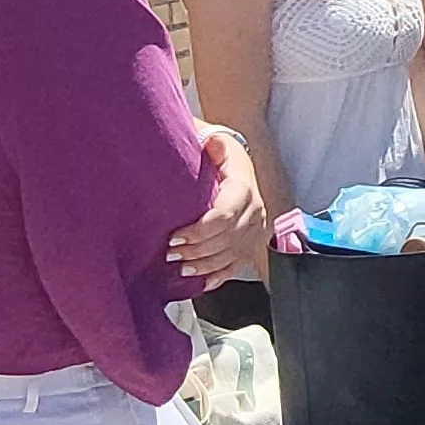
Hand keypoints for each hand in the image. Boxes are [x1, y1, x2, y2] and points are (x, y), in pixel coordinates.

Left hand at [171, 127, 269, 286]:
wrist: (237, 166)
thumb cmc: (217, 156)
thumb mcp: (213, 144)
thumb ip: (210, 144)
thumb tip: (211, 142)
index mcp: (243, 189)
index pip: (224, 217)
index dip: (199, 231)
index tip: (174, 237)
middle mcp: (255, 212)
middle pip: (226, 240)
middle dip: (196, 250)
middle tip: (170, 254)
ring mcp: (255, 231)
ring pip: (230, 256)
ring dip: (204, 265)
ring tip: (180, 267)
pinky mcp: (251, 244)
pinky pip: (236, 266)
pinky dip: (218, 276)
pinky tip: (202, 283)